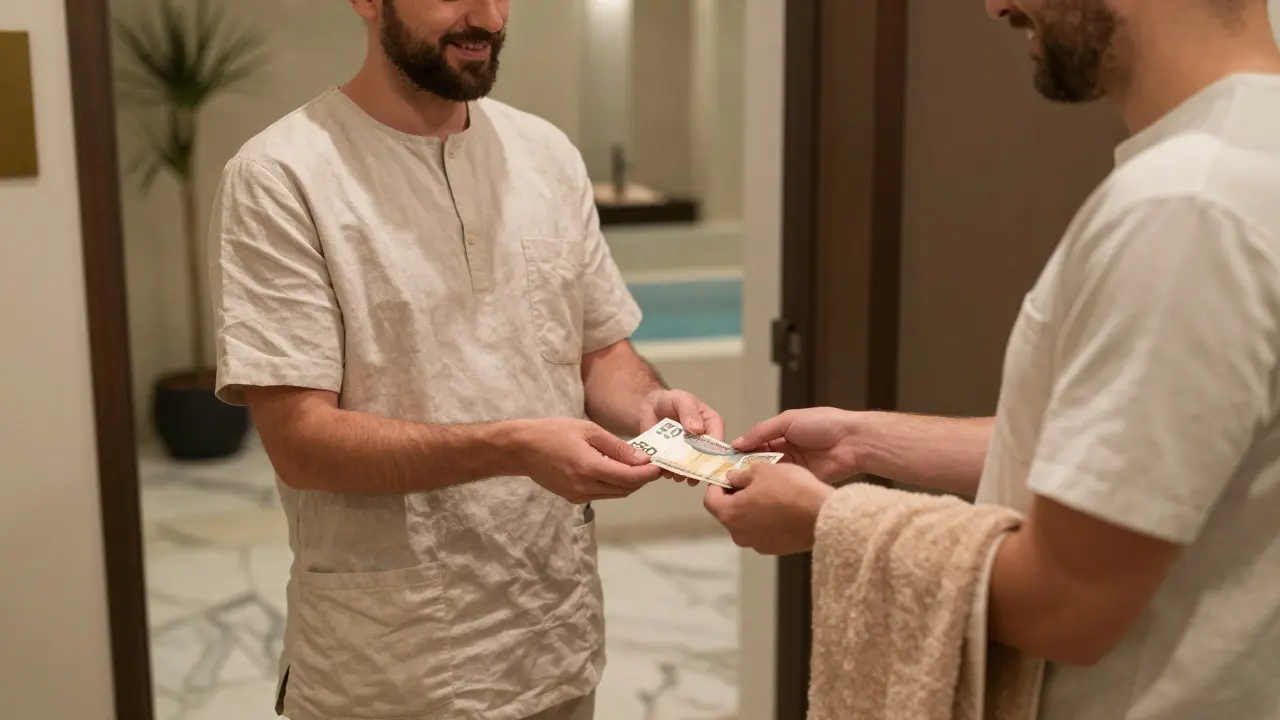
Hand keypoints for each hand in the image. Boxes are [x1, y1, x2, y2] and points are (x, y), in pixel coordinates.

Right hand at [515, 418, 662, 502]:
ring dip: (629, 482)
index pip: (629, 477)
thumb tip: (642, 459)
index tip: (660, 465)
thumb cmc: (553, 432)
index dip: (648, 474)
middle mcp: (585, 487)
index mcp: (589, 468)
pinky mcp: (573, 498)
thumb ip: (617, 447)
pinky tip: (614, 469)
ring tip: (635, 465)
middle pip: (626, 489)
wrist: (522, 449)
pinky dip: (614, 484)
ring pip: (615, 494)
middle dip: (642, 478)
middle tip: (651, 463)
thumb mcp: (589, 430)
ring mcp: (578, 495)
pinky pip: (602, 494)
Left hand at [639, 388, 725, 485]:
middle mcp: (704, 442)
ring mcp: (689, 452)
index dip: (713, 452)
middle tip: (689, 475)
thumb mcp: (681, 400)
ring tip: (675, 475)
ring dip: (684, 473)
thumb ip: (689, 411)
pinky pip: (674, 469)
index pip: (717, 441)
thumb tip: (698, 430)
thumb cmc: (669, 401)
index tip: (704, 461)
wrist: (649, 408)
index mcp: (712, 425)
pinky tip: (664, 472)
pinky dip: (670, 472)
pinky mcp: (675, 459)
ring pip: (690, 467)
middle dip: (698, 468)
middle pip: (705, 459)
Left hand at [704, 463, 833, 554]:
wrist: (822, 515)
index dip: (716, 485)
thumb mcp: (762, 471)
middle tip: (750, 480)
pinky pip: (763, 531)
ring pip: (746, 523)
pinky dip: (767, 520)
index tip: (726, 475)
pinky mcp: (775, 549)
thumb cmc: (791, 490)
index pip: (710, 499)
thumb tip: (732, 478)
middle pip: (728, 512)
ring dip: (752, 509)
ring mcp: (757, 544)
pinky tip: (782, 508)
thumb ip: (741, 475)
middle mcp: (739, 534)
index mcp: (730, 514)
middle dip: (735, 496)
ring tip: (769, 493)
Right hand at [731, 407, 860, 482]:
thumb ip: (762, 431)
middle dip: (745, 466)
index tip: (725, 459)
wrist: (852, 442)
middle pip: (760, 460)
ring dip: (757, 477)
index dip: (741, 450)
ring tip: (739, 483)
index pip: (755, 443)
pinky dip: (772, 486)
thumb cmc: (824, 424)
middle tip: (728, 475)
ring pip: (769, 474)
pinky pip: (783, 483)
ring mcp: (793, 467)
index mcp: (781, 433)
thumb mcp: (788, 421)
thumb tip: (739, 442)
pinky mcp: (801, 481)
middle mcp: (786, 451)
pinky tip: (757, 490)